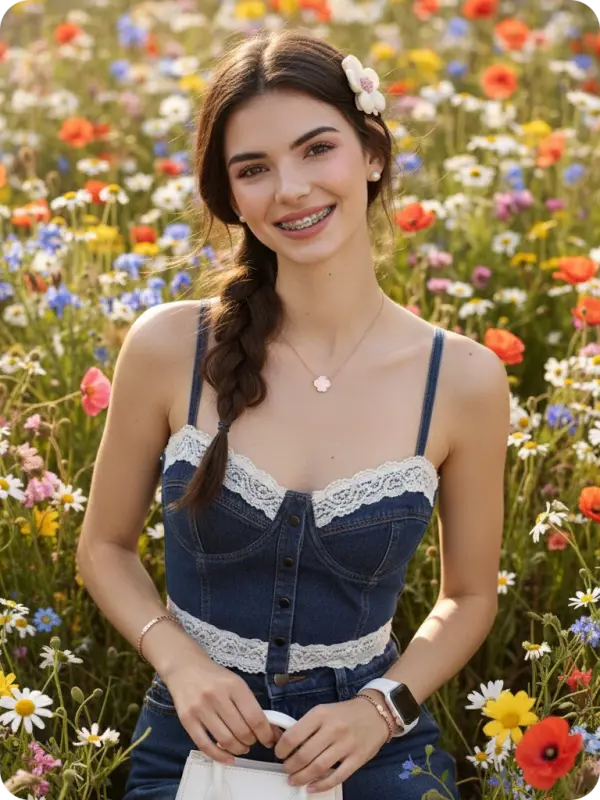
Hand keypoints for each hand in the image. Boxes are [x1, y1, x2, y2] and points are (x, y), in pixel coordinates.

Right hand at [162, 657, 281, 765]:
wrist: (185, 667)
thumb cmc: (214, 677)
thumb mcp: (236, 683)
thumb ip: (250, 704)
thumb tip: (269, 729)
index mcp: (234, 686)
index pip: (255, 717)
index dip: (265, 734)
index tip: (269, 740)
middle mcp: (217, 696)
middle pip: (241, 731)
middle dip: (251, 742)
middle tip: (252, 742)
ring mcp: (200, 709)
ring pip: (225, 740)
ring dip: (238, 750)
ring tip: (241, 747)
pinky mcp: (187, 720)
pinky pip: (205, 745)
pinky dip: (219, 756)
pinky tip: (228, 757)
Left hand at [273, 696, 390, 792]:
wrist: (376, 713)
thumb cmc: (345, 713)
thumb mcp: (324, 711)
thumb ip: (307, 725)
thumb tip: (287, 743)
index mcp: (321, 714)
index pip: (294, 735)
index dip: (282, 749)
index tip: (279, 753)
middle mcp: (333, 729)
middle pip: (304, 755)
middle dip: (290, 766)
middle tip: (286, 769)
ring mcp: (346, 745)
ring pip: (318, 768)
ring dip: (301, 777)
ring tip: (294, 779)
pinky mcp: (357, 759)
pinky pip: (336, 777)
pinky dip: (321, 785)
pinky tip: (311, 787)